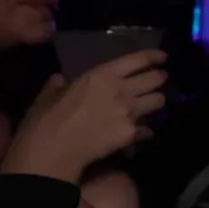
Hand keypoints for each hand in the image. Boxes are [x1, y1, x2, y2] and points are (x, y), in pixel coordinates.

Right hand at [1, 50, 167, 183]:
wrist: (53, 151)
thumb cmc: (46, 120)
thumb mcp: (48, 96)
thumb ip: (58, 85)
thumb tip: (60, 79)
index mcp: (101, 75)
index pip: (137, 60)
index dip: (153, 57)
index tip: (162, 57)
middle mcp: (121, 89)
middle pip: (155, 79)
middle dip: (159, 78)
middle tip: (159, 79)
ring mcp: (129, 111)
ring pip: (158, 101)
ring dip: (156, 101)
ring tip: (152, 103)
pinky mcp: (131, 132)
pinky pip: (147, 128)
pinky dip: (146, 129)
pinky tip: (141, 132)